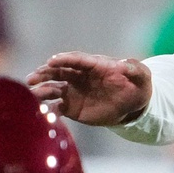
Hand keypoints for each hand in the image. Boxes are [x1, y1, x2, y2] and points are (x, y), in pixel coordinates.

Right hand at [27, 52, 152, 125]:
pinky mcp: (72, 107)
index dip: (64, 59)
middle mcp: (79, 76)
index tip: (52, 60)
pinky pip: (57, 108)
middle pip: (59, 71)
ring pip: (53, 88)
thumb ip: (135, 69)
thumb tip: (125, 64)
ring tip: (31, 94)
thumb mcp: (142, 76)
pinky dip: (48, 110)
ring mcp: (73, 91)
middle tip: (32, 77)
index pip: (77, 60)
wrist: (132, 106)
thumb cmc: (137, 86)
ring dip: (42, 90)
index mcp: (94, 65)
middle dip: (45, 73)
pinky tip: (41, 113)